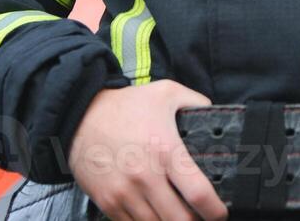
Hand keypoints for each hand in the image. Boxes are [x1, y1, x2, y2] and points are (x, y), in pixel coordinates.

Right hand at [67, 80, 227, 220]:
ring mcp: (124, 193)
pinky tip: (155, 215)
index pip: (198, 194)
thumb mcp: (167, 92)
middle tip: (200, 216)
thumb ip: (197, 102)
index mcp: (165, 151)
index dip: (215, 211)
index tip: (220, 213)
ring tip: (177, 214)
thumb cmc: (126, 105)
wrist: (79, 115)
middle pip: (179, 220)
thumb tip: (218, 116)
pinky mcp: (108, 202)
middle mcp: (145, 177)